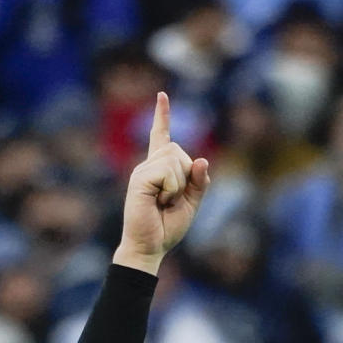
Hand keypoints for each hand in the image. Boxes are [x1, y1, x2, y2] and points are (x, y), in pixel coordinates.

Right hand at [114, 92, 209, 276]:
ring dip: (178, 184)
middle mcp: (148, 165)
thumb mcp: (191, 203)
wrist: (150, 247)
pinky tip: (160, 201)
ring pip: (175, 159)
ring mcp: (142, 171)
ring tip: (164, 202)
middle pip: (179, 150)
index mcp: (159, 169)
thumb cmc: (167, 227)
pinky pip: (168, 172)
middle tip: (171, 199)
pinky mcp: (140, 178)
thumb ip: (199, 182)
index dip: (162, 116)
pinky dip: (172, 189)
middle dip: (186, 175)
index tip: (162, 95)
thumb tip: (203, 159)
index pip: (161, 137)